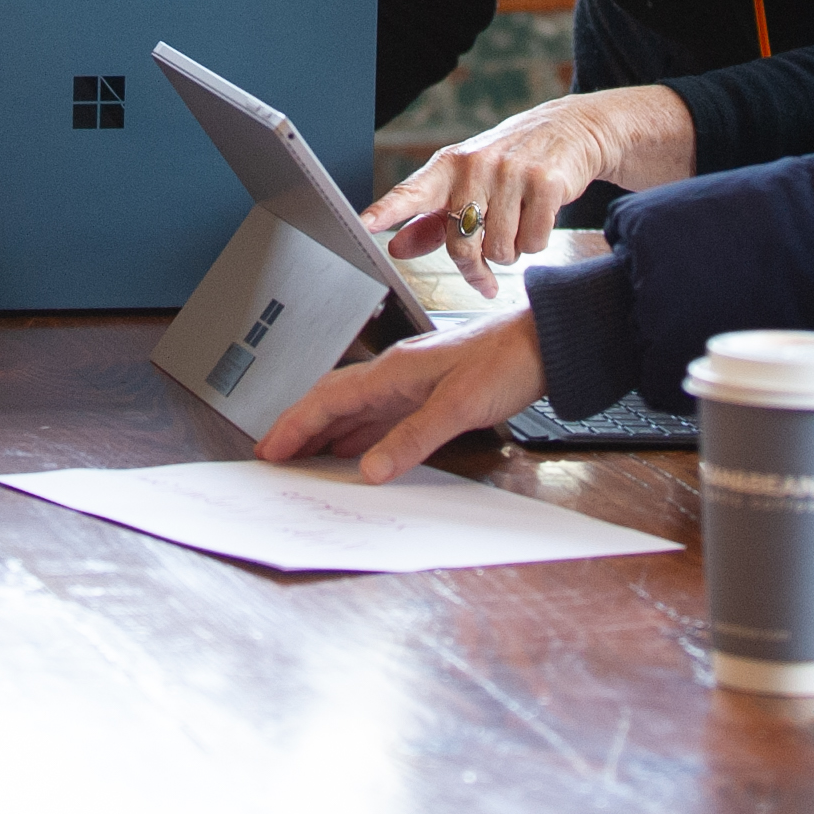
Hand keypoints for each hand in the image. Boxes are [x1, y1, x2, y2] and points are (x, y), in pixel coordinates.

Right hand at [255, 308, 548, 481]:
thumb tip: (369, 470)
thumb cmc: (506, 361)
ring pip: (353, 409)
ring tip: (304, 458)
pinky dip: (358, 436)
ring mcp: (410, 383)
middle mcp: (395, 374)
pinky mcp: (428, 393)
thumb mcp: (459, 406)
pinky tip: (355, 452)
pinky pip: (379, 416)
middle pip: (332, 401)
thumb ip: (412, 438)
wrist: (544, 343)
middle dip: (300, 427)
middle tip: (274, 455)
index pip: (329, 400)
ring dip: (326, 433)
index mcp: (393, 371)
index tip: (270, 449)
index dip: (295, 425)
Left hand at [366, 86, 695, 296]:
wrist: (569, 130)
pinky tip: (539, 220)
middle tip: (485, 275)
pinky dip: (537, 243)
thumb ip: (429, 222)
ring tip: (516, 227)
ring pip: (501, 251)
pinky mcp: (545, 183)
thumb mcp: (464, 185)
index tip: (365, 224)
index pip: (411, 192)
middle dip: (475, 268)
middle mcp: (474, 166)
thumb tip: (395, 249)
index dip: (387, 210)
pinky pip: (534, 243)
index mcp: (447, 166)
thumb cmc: (507, 165)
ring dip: (511, 252)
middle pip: (461, 245)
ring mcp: (511, 173)